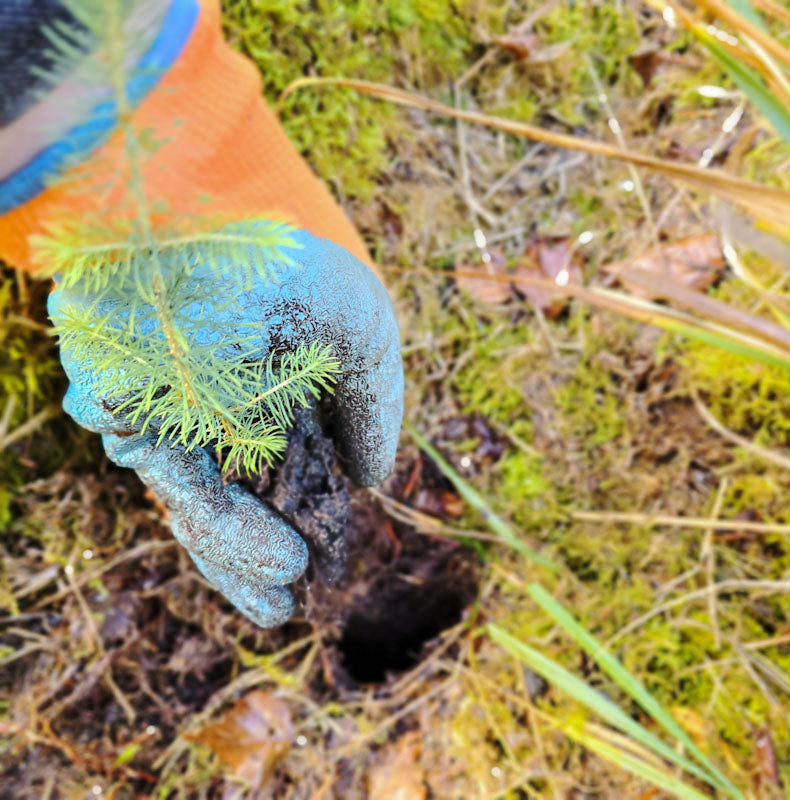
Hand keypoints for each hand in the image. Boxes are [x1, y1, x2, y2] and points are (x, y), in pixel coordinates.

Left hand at [48, 228, 403, 626]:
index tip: (300, 584)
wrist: (235, 199)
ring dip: (218, 537)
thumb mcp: (363, 340)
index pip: (261, 497)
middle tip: (283, 602)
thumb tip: (374, 483)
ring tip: (278, 570)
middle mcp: (207, 420)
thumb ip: (372, 410)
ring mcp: (158, 403)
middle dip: (246, 560)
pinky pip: (129, 433)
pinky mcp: (113, 373)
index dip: (274, 543)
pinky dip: (165, 468)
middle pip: (215, 508)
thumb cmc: (302, 272)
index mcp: (259, 419)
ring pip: (176, 489)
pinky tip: (210, 503)